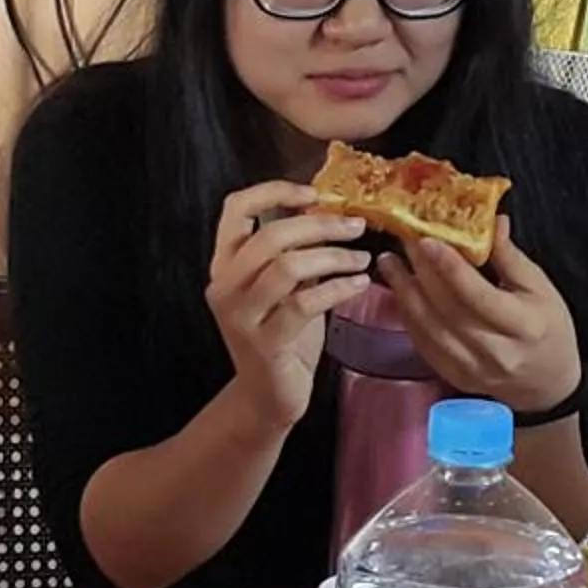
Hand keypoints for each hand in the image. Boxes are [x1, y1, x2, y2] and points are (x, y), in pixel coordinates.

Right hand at [206, 179, 372, 427]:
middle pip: (270, 235)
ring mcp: (241, 316)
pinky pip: (305, 304)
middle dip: (319, 225)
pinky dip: (339, 288)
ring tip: (362, 258)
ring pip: (287, 266)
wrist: (268, 395)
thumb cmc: (282, 334)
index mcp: (225, 263)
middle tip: (356, 225)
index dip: (274, 191)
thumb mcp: (284, 286)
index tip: (314, 192)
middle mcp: (224, 285)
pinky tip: (360, 284)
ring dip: (333, 256)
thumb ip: (293, 250)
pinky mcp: (264, 343)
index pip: (235, 208)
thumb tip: (327, 208)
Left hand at [376, 215, 580, 414]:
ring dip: (404, 293)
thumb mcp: (542, 288)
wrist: (546, 385)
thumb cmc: (548, 329)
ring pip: (429, 328)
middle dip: (421, 271)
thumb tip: (491, 221)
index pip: (479, 296)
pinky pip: (423, 344)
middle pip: (448, 309)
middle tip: (404, 240)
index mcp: (523, 325)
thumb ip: (511, 257)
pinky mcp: (455, 377)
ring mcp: (472, 369)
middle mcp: (495, 351)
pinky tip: (399, 292)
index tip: (428, 241)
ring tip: (389, 262)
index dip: (451, 268)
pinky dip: (408, 316)